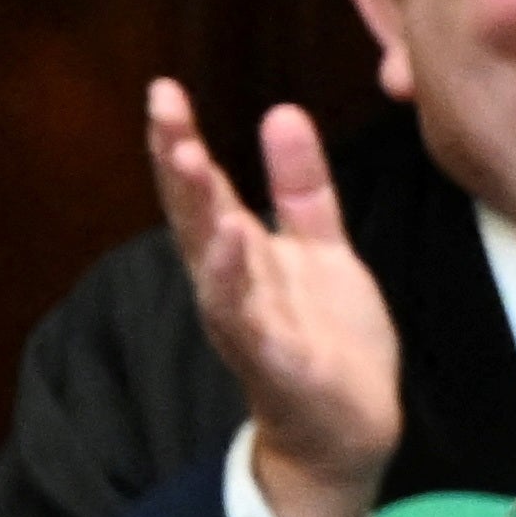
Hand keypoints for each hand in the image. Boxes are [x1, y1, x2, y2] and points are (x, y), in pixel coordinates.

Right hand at [145, 84, 401, 516]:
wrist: (352, 427)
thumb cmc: (327, 338)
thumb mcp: (322, 248)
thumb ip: (302, 187)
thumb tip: (282, 111)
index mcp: (240, 255)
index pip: (203, 190)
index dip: (181, 141)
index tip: (165, 89)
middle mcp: (231, 285)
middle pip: (193, 216)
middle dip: (176, 161)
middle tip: (163, 107)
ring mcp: (248, 324)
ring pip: (211, 262)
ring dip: (199, 212)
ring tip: (192, 159)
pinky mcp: (275, 361)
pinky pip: (248, 317)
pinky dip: (235, 279)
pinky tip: (234, 237)